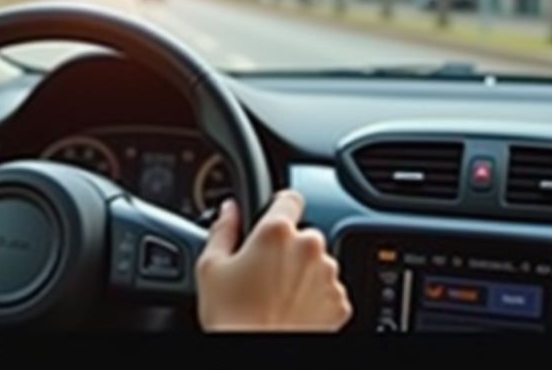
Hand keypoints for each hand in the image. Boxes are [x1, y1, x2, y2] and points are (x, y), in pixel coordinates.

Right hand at [195, 190, 351, 330]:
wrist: (259, 354)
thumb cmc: (232, 317)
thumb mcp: (211, 266)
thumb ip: (222, 229)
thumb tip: (229, 210)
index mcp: (277, 232)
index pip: (289, 198)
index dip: (278, 207)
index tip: (270, 219)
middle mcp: (309, 248)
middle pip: (302, 233)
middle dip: (286, 247)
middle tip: (262, 270)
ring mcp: (328, 276)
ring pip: (316, 261)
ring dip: (302, 270)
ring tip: (276, 294)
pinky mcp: (340, 302)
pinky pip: (328, 288)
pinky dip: (314, 294)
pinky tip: (291, 308)